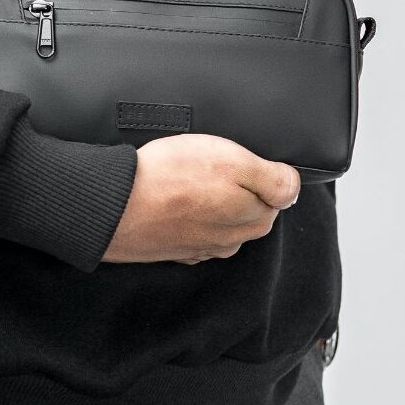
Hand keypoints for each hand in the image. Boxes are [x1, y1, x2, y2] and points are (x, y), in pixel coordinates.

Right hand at [101, 134, 299, 264]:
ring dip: (204, 199)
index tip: (233, 156)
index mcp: (251, 221)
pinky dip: (180, 213)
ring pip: (214, 219)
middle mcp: (228, 242)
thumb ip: (273, 178)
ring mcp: (196, 248)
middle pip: (244, 208)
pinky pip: (185, 227)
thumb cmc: (170, 179)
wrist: (111, 205)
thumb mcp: (234, 163)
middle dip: (232, 186)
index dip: (255, 169)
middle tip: (205, 161)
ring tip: (182, 176)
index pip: (274, 195)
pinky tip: (166, 197)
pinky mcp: (167, 248)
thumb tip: (293, 186)